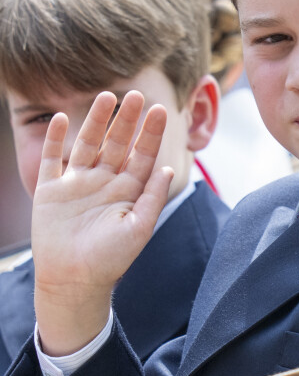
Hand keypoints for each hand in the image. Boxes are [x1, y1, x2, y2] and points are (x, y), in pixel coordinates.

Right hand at [33, 90, 172, 355]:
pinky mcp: (51, 190)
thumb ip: (153, 197)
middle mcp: (104, 181)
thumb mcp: (139, 227)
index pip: (142, 154)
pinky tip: (62, 118)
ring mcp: (77, 183)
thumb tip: (169, 168)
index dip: (151, 133)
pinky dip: (55, 139)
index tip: (159, 110)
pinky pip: (53, 159)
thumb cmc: (111, 259)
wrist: (74, 282)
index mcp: (127, 189)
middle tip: (136, 94)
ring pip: (88, 144)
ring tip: (106, 97)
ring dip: (96, 121)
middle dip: (127, 120)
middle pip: (117, 143)